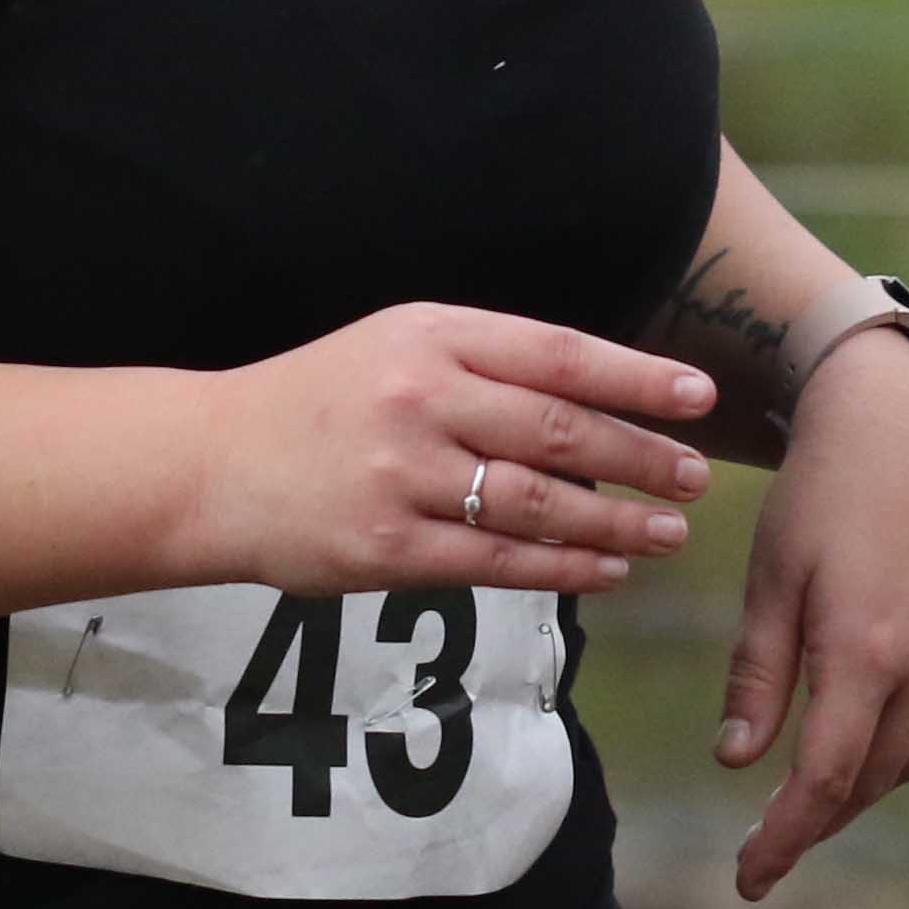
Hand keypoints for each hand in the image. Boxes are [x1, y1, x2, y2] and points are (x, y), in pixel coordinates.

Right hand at [181, 303, 714, 599]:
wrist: (211, 462)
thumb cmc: (319, 400)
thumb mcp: (395, 347)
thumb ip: (483, 362)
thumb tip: (595, 394)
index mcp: (431, 336)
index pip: (557, 354)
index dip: (635, 377)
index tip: (697, 396)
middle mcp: (422, 399)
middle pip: (560, 430)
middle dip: (641, 455)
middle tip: (696, 475)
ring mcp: (404, 477)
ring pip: (538, 504)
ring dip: (616, 521)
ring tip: (667, 532)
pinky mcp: (388, 549)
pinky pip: (497, 563)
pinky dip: (563, 569)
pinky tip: (607, 571)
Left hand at [712, 330, 908, 900]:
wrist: (908, 423)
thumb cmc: (822, 492)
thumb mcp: (771, 578)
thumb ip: (758, 673)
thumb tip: (738, 761)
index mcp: (867, 650)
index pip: (826, 779)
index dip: (786, 838)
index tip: (750, 878)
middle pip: (872, 779)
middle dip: (816, 820)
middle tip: (764, 844)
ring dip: (862, 787)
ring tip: (808, 800)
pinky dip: (906, 748)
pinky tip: (869, 746)